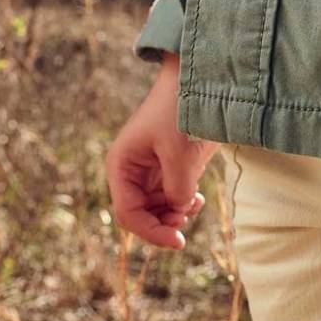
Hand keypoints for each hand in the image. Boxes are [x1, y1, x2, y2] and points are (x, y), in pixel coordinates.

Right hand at [105, 53, 215, 249]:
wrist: (198, 79)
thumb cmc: (181, 111)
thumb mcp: (179, 155)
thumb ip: (177, 190)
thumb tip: (179, 209)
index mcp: (122, 165)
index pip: (128, 214)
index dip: (151, 232)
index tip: (178, 241)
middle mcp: (132, 170)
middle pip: (141, 215)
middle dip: (163, 222)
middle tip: (187, 217)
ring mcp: (151, 169)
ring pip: (157, 209)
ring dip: (175, 214)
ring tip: (193, 204)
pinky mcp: (170, 166)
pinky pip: (171, 196)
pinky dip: (183, 203)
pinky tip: (195, 200)